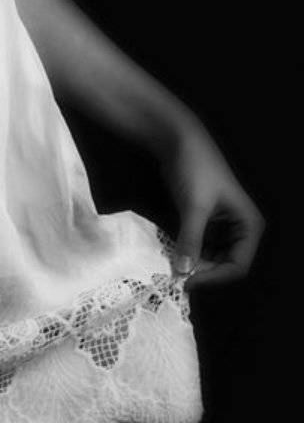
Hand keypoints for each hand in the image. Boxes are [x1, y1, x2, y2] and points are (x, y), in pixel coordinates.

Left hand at [155, 122, 265, 289]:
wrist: (178, 141)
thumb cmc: (195, 169)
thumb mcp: (194, 206)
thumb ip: (191, 239)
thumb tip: (183, 271)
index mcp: (249, 225)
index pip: (238, 265)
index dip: (215, 277)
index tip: (189, 282)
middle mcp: (240, 228)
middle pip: (225, 263)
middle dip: (203, 271)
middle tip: (177, 277)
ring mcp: (221, 225)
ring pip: (211, 256)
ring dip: (194, 263)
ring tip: (172, 266)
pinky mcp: (204, 221)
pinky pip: (199, 244)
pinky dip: (188, 251)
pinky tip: (172, 254)